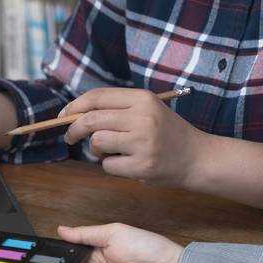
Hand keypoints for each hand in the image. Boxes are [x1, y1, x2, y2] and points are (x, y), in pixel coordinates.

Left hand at [60, 88, 210, 187]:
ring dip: (97, 150)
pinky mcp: (142, 165)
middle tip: (71, 137)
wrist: (198, 157)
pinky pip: (108, 165)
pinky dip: (111, 166)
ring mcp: (143, 142)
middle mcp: (142, 117)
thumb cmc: (167, 133)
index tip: (64, 116)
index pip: (97, 97)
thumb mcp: (147, 110)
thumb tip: (74, 114)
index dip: (74, 106)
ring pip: (97, 143)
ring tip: (113, 151)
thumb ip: (116, 109)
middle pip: (91, 120)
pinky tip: (127, 163)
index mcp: (142, 99)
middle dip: (74, 130)